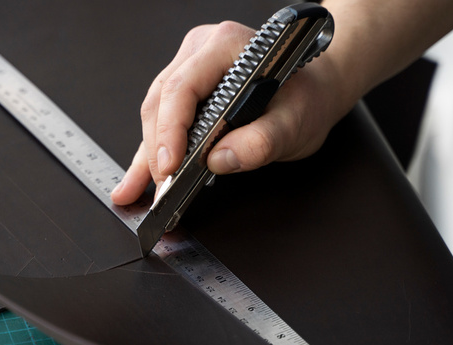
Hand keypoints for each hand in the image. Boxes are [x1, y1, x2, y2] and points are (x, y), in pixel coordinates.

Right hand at [110, 19, 350, 205]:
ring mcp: (189, 69)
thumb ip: (262, 141)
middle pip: (161, 103)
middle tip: (162, 189)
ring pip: (155, 114)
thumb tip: (220, 160)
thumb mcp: (296, 122)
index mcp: (226, 46)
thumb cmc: (307, 97)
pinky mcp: (186, 93)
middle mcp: (201, 51)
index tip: (170, 167)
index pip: (182, 88)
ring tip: (136, 192)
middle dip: (158, 150)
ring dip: (148, 155)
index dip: (170, 131)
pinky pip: (161, 123)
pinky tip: (136, 180)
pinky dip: (151, 154)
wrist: (317, 91)